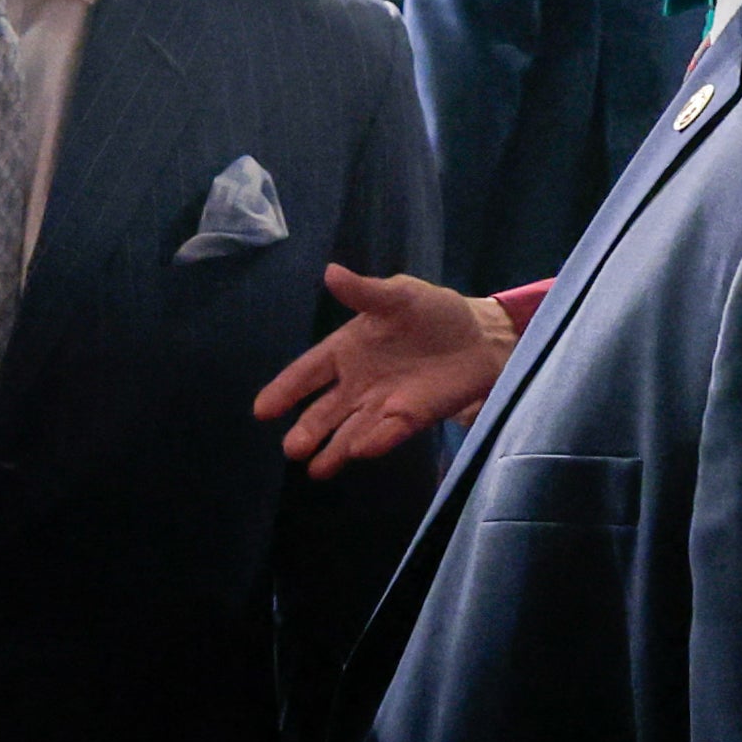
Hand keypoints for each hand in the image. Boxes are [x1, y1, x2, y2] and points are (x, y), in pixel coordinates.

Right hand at [252, 263, 518, 476]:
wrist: (479, 337)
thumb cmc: (433, 313)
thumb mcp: (399, 295)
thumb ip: (365, 292)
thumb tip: (330, 272)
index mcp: (347, 350)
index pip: (308, 373)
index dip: (285, 390)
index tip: (262, 411)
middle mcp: (357, 384)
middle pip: (325, 411)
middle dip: (308, 430)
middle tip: (292, 450)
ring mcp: (382, 405)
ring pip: (351, 431)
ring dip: (335, 448)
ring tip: (317, 469)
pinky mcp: (410, 419)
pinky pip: (388, 432)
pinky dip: (375, 442)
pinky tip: (360, 451)